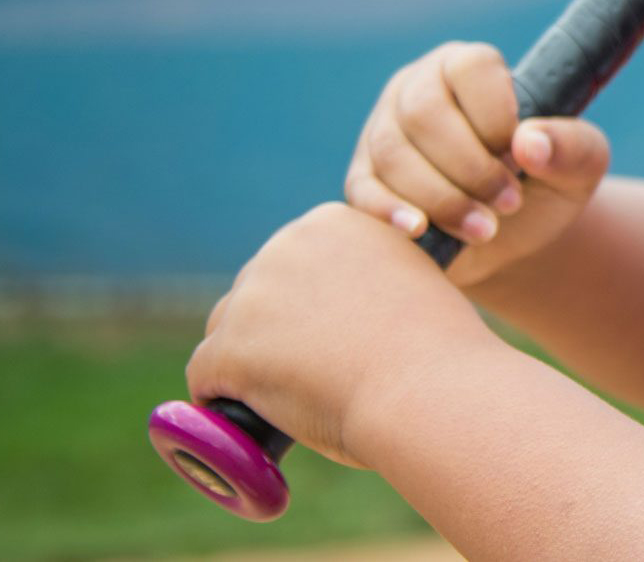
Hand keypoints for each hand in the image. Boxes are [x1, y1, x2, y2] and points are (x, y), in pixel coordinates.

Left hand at [185, 202, 505, 468]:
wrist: (432, 392)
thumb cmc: (439, 354)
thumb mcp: (413, 285)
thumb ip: (374, 280)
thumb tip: (351, 311)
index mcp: (334, 223)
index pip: (295, 264)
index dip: (308, 305)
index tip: (332, 336)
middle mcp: (286, 245)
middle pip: (256, 293)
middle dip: (273, 331)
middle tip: (311, 375)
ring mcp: (253, 297)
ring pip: (225, 332)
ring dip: (246, 362)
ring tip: (284, 399)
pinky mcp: (229, 348)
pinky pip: (205, 376)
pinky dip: (222, 399)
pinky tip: (248, 420)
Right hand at [345, 42, 611, 287]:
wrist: (512, 237)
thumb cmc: (545, 185)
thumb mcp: (580, 166)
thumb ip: (571, 147)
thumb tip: (530, 144)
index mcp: (469, 69)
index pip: (471, 68)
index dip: (496, 116)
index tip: (522, 157)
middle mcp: (417, 89)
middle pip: (423, 113)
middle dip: (471, 167)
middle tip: (509, 203)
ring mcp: (382, 131)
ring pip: (392, 153)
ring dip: (443, 197)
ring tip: (486, 229)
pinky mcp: (364, 178)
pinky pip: (364, 189)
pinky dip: (391, 211)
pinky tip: (420, 230)